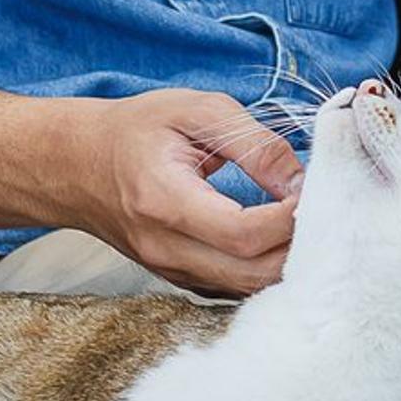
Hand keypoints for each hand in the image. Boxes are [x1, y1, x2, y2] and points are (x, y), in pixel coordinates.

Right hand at [57, 90, 307, 294]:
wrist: (74, 164)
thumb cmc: (135, 129)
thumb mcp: (196, 111)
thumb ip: (254, 143)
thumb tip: (303, 178)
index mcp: (165, 202)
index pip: (243, 234)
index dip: (292, 218)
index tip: (319, 189)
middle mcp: (166, 249)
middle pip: (251, 273)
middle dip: (300, 246)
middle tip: (327, 208)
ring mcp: (170, 270)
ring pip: (246, 288)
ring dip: (287, 261)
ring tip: (311, 221)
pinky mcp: (178, 278)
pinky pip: (233, 287)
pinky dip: (265, 268)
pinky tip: (284, 238)